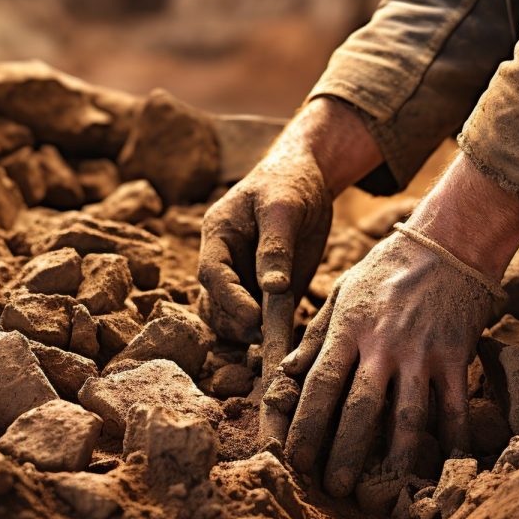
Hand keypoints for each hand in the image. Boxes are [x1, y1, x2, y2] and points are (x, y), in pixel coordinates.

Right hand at [198, 98, 380, 342]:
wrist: (306, 179)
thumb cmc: (290, 185)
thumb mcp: (284, 208)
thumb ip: (276, 247)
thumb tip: (273, 289)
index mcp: (218, 234)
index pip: (212, 273)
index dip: (229, 298)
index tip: (254, 317)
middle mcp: (223, 260)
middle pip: (212, 303)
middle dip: (234, 322)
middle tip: (265, 334)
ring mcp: (242, 277)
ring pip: (226, 318)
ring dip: (244, 333)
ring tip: (273, 339)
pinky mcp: (263, 291)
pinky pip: (254, 321)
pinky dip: (264, 333)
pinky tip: (283, 339)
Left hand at [282, 153, 518, 496]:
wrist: (448, 243)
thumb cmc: (386, 268)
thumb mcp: (341, 292)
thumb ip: (316, 335)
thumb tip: (285, 372)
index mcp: (349, 328)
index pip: (320, 384)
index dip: (306, 425)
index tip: (295, 458)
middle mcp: (383, 344)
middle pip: (360, 409)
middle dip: (345, 454)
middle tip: (334, 489)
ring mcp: (422, 352)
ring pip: (407, 416)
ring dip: (394, 459)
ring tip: (382, 490)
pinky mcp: (456, 356)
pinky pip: (454, 406)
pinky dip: (453, 439)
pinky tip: (447, 466)